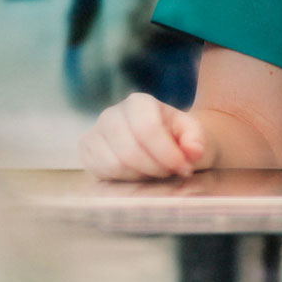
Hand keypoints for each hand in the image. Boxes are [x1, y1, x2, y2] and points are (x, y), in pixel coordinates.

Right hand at [78, 93, 213, 179]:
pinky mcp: (85, 151)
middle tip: (170, 172)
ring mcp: (94, 132)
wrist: (159, 141)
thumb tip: (193, 151)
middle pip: (130, 150)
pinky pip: (101, 172)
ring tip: (156, 171)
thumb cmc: (177, 136)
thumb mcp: (193, 133)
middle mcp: (112, 114)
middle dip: (155, 167)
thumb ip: (196, 139)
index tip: (183, 167)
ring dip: (141, 175)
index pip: (148, 129)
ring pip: (115, 164)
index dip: (166, 153)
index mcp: (139, 102)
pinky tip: (138, 173)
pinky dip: (124, 178)